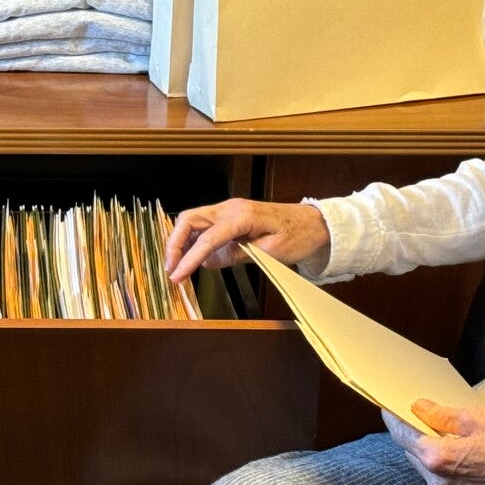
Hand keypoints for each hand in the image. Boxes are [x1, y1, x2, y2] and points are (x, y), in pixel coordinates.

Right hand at [164, 198, 330, 281]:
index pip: (207, 238)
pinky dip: (192, 240)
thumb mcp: (271, 252)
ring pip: (192, 221)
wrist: (314, 223)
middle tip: (170, 269)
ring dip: (180, 242)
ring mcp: (229, 210)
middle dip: (174, 244)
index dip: (189, 259)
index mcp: (242, 216)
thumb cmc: (297, 236)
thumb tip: (208, 261)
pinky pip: (203, 225)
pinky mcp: (230, 216)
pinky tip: (192, 258)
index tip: (176, 276)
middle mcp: (230, 208)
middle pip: (189, 220)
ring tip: (177, 266)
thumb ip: (237, 255)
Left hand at [383, 399, 484, 484]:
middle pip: (415, 457)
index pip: (402, 436)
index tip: (388, 411)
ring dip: (435, 461)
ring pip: (431, 476)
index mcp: (436, 458)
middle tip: (423, 425)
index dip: (394, 421)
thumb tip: (419, 408)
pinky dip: (452, 479)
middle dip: (417, 440)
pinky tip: (468, 468)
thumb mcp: (473, 419)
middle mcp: (437, 484)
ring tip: (451, 446)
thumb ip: (440, 415)